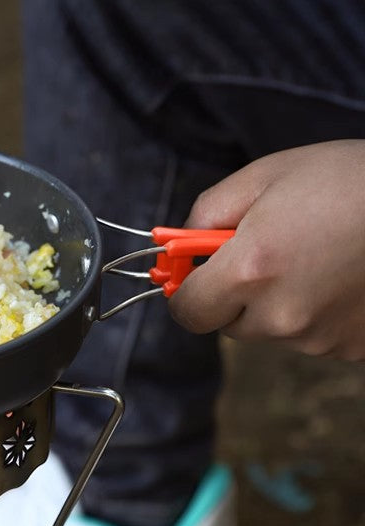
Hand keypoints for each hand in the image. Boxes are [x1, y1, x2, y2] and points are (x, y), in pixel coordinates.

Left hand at [168, 140, 364, 361]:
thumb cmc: (347, 179)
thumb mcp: (263, 177)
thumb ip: (205, 214)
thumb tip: (178, 247)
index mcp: (251, 271)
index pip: (188, 312)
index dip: (186, 292)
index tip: (194, 274)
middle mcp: (283, 315)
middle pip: (228, 324)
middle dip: (233, 294)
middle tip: (264, 252)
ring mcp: (321, 337)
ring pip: (270, 330)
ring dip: (276, 303)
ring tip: (313, 256)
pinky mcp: (352, 348)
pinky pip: (311, 336)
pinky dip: (314, 313)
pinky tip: (339, 276)